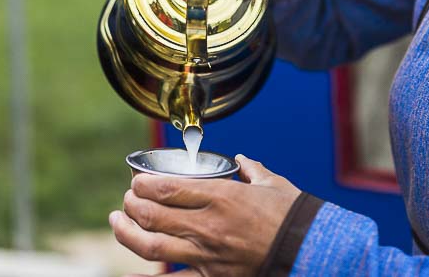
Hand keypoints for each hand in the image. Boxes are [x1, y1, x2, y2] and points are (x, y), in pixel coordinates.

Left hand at [110, 155, 300, 276]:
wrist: (309, 249)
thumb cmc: (292, 215)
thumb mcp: (273, 184)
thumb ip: (252, 171)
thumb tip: (243, 162)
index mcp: (222, 196)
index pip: (167, 188)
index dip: (143, 184)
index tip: (137, 181)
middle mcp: (208, 225)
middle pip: (153, 214)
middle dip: (132, 204)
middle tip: (128, 199)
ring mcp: (207, 254)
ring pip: (152, 246)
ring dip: (128, 233)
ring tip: (118, 222)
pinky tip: (132, 271)